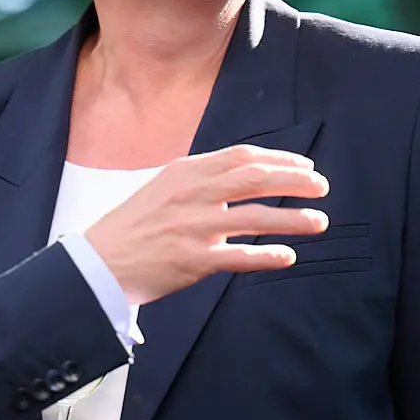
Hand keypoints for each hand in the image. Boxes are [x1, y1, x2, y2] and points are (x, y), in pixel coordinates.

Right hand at [83, 145, 328, 307]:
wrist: (98, 263)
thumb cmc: (133, 227)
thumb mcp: (163, 187)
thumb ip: (201, 180)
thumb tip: (244, 174)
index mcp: (185, 172)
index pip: (242, 156)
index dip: (279, 159)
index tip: (304, 165)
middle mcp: (191, 194)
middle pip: (255, 179)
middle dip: (294, 181)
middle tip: (321, 187)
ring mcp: (193, 227)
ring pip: (255, 217)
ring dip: (292, 219)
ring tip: (319, 221)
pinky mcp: (192, 260)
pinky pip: (239, 256)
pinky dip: (267, 255)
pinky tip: (289, 256)